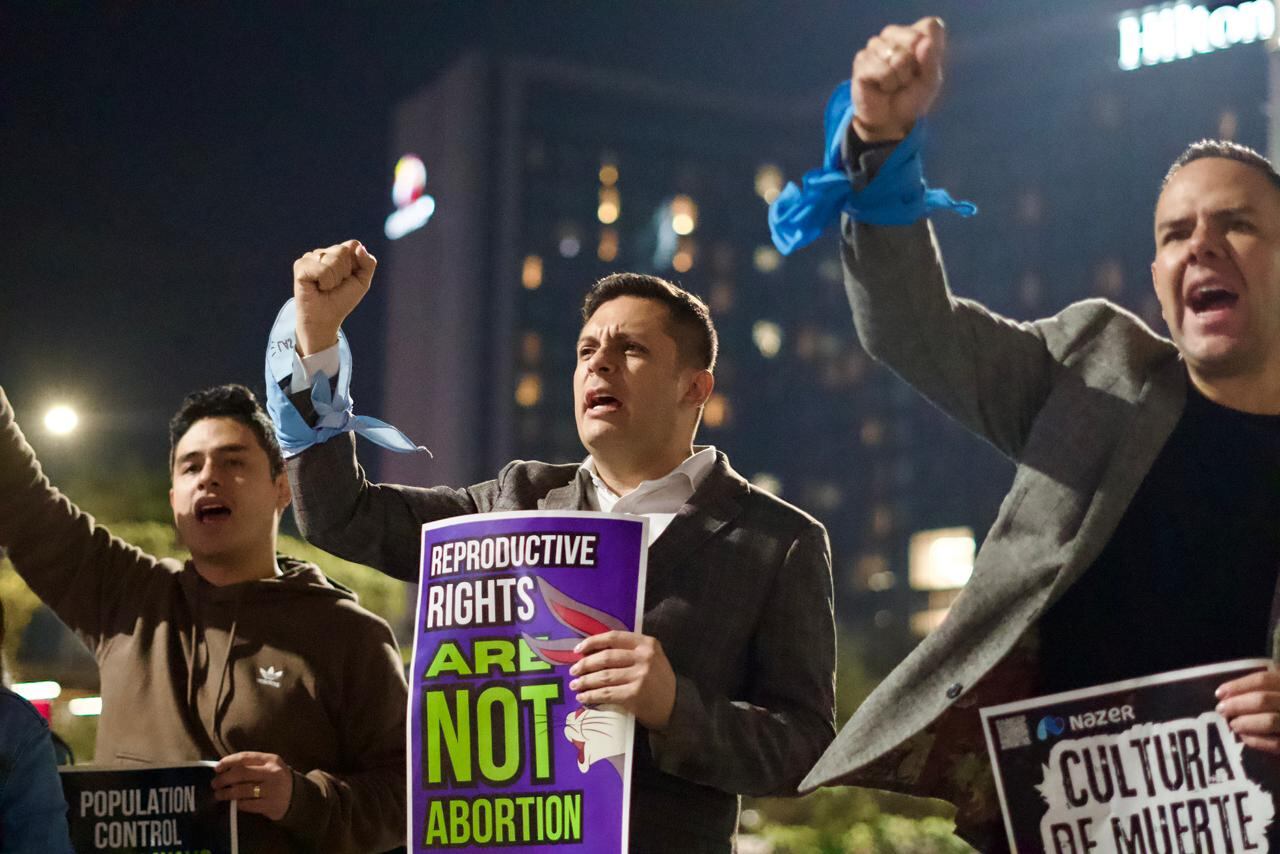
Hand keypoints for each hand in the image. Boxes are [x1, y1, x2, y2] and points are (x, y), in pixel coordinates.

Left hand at [212, 751, 294, 820]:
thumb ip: (251, 764)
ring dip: (226, 793)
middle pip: (241, 773)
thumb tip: (223, 768)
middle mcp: (273, 773)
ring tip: (219, 795)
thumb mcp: (269, 766)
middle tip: (215, 784)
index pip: (245, 757)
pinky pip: (247, 805)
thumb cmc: (276, 779)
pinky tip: (233, 804)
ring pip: (242, 790)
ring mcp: (272, 789)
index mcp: (271, 759)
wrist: (297, 797)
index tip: (217, 768)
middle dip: (224, 779)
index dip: (228, 762)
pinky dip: (237, 804)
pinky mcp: (270, 805)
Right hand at [292, 239, 376, 355]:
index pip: (352, 244)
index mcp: (337, 252)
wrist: (326, 318)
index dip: (355, 264)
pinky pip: (321, 269)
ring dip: (335, 279)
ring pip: (332, 259)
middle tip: (335, 285)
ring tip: (326, 287)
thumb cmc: (342, 300)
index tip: (348, 277)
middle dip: (344, 272)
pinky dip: (325, 282)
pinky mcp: (300, 266)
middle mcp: (323, 252)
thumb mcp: (362, 282)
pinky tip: (318, 287)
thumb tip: (359, 246)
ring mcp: (310, 257)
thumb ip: (368, 263)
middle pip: (342, 250)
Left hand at [569, 631, 675, 730]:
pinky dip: (592, 696)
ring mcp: (640, 676)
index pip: (614, 637)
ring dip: (585, 681)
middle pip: (606, 657)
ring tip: (575, 685)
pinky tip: (583, 697)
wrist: (676, 705)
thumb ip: (628, 651)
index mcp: (647, 643)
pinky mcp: (635, 695)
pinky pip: (607, 693)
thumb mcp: (650, 658)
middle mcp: (644, 657)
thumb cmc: (658, 680)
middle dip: (585, 664)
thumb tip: (592, 652)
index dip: (593, 642)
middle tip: (573, 671)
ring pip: (604, 676)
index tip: (578, 650)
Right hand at [851, 17, 945, 142]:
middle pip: (914, 39)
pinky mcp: (862, 59)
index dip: (931, 49)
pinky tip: (882, 87)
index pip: (930, 26)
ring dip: (899, 78)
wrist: (889, 120)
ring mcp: (876, 46)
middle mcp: (894, 34)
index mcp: (915, 34)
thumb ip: (931, 61)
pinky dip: (887, 83)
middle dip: (914, 67)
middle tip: (907, 79)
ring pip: (897, 56)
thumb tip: (924, 42)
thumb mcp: (930, 82)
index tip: (924, 68)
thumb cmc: (911, 98)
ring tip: (894, 84)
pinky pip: (882, 69)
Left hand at [1217, 669, 1279, 752]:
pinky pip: (1276, 743)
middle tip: (1221, 710)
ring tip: (1233, 724)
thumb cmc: (1279, 706)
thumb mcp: (1277, 692)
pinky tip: (1245, 738)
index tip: (1219, 693)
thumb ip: (1263, 689)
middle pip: (1262, 699)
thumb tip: (1227, 694)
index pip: (1263, 679)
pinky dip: (1257, 740)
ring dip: (1246, 722)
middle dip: (1237, 705)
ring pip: (1270, 721)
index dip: (1238, 685)